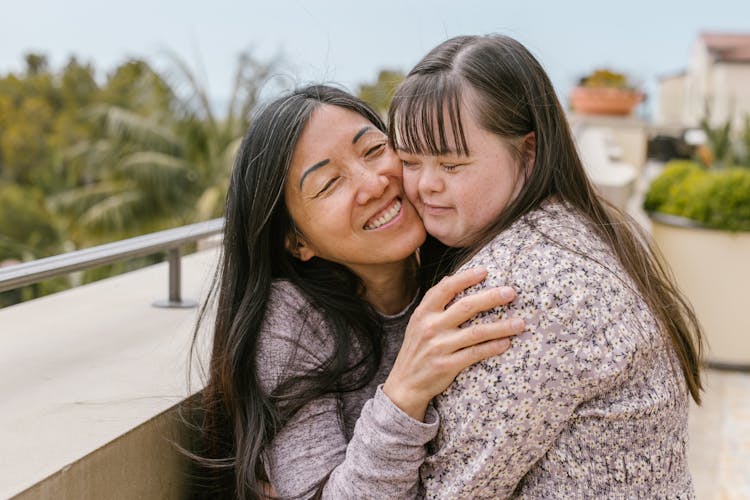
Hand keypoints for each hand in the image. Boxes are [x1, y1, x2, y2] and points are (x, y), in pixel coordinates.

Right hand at [383, 267, 523, 420]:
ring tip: (520, 323)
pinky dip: (493, 347)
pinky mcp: (447, 365)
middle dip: (491, 297)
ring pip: (476, 332)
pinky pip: (476, 353)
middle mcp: (430, 327)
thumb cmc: (416, 350)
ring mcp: (439, 347)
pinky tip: (506, 343)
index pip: (445, 288)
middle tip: (511, 292)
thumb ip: (432, 302)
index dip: (466, 277)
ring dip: (501, 326)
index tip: (485, 271)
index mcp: (423, 313)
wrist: (404, 385)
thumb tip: (450, 278)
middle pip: (466, 307)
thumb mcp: (417, 323)